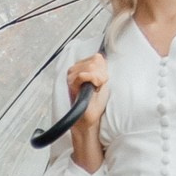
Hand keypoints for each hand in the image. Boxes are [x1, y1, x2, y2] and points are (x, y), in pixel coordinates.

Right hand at [66, 53, 107, 168]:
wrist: (88, 119)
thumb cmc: (94, 104)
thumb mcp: (102, 82)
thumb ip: (101, 69)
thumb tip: (103, 56)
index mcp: (82, 67)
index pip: (97, 57)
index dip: (104, 70)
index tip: (102, 83)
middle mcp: (75, 70)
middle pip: (95, 60)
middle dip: (101, 75)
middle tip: (98, 88)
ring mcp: (72, 76)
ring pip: (91, 66)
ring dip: (98, 79)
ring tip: (94, 89)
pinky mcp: (71, 83)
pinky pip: (83, 75)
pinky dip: (92, 81)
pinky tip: (93, 88)